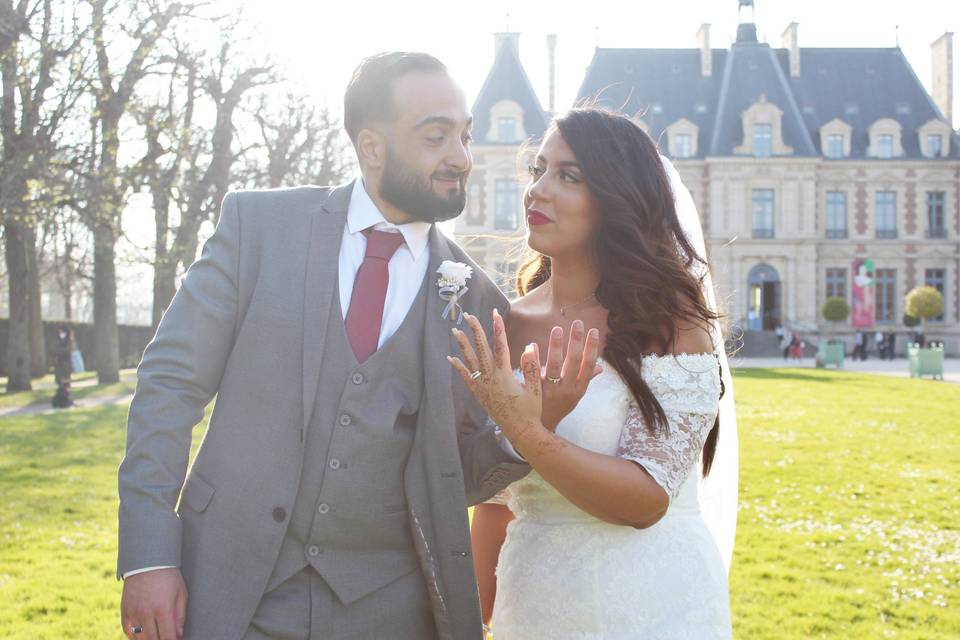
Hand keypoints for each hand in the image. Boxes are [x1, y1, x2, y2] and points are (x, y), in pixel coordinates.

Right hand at [120, 567, 187, 639]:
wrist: (148, 561)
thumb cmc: (168, 576)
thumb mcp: (181, 593)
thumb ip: (180, 616)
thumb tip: (178, 635)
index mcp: (164, 608)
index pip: (167, 638)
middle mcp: (147, 613)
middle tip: (166, 635)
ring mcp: (134, 613)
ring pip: (140, 639)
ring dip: (149, 638)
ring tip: (156, 632)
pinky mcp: (125, 611)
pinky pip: (128, 632)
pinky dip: (136, 635)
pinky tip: (144, 632)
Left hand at [448, 309, 542, 447]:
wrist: (520, 431)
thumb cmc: (531, 410)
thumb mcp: (536, 388)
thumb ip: (532, 367)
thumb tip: (530, 346)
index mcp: (505, 375)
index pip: (500, 345)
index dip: (498, 328)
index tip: (495, 313)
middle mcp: (490, 378)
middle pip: (481, 349)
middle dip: (475, 330)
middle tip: (468, 315)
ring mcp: (482, 386)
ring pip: (470, 361)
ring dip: (463, 345)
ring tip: (455, 330)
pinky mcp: (479, 394)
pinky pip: (466, 378)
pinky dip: (458, 367)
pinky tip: (451, 358)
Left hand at [540, 320, 601, 431]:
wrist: (540, 429)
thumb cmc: (559, 407)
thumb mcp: (575, 396)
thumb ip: (586, 379)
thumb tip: (601, 368)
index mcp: (579, 389)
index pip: (589, 366)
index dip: (592, 348)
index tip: (593, 331)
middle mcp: (567, 389)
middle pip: (573, 362)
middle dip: (576, 341)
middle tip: (577, 322)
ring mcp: (550, 391)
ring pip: (554, 366)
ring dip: (556, 346)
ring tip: (557, 328)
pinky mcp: (535, 391)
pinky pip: (534, 372)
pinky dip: (534, 357)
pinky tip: (532, 344)